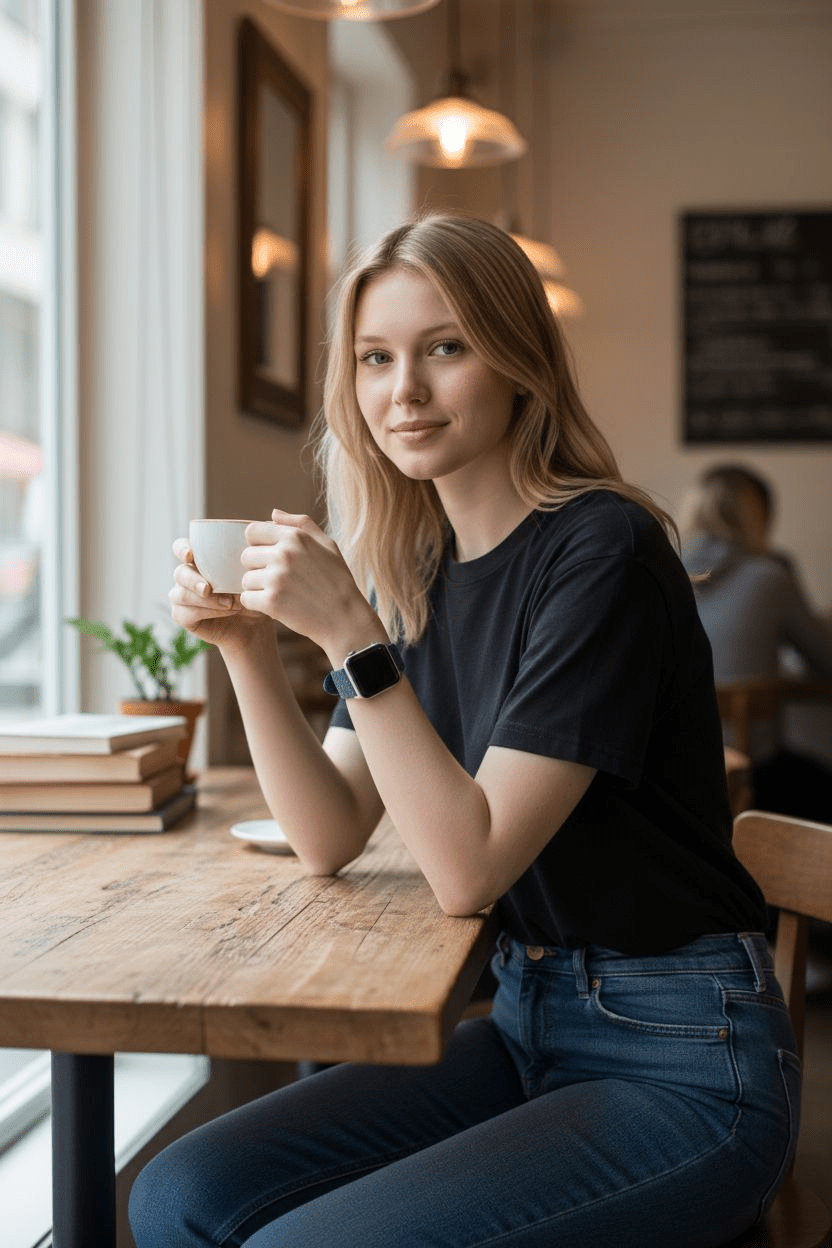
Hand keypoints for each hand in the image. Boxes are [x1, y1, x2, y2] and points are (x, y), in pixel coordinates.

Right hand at [169, 537, 268, 650]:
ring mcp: (184, 597)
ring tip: (231, 603)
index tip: (191, 555)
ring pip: (179, 594)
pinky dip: (205, 612)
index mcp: (200, 560)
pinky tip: (225, 611)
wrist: (258, 622)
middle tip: (209, 588)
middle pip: (179, 573)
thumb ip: (258, 548)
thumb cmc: (257, 591)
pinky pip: (183, 614)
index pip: (181, 548)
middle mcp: (188, 576)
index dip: (181, 549)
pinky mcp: (185, 616)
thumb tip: (269, 522)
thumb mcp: (259, 569)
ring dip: (205, 600)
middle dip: (192, 580)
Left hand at [240, 511, 381, 661]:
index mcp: (295, 537)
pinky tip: (276, 607)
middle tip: (279, 581)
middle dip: (257, 569)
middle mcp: (283, 554)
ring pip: (245, 579)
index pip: (252, 532)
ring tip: (281, 595)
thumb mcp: (328, 545)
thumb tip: (273, 513)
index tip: (270, 559)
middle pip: (246, 556)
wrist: (346, 619)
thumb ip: (300, 524)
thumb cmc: (338, 581)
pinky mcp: (271, 601)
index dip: (257, 546)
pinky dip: (257, 605)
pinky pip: (246, 599)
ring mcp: (276, 578)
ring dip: (258, 589)